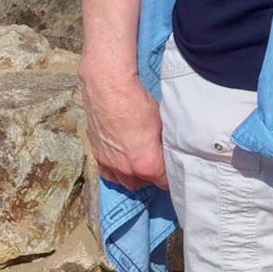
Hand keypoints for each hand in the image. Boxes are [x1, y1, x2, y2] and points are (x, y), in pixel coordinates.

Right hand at [80, 65, 167, 190]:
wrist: (108, 88)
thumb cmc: (136, 102)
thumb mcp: (161, 124)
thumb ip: (164, 144)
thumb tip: (170, 150)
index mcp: (147, 164)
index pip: (164, 181)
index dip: (171, 176)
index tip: (174, 169)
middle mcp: (127, 169)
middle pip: (144, 183)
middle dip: (153, 176)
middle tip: (158, 163)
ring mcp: (110, 163)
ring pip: (125, 182)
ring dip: (134, 176)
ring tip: (141, 164)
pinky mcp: (98, 154)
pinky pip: (108, 174)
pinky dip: (117, 172)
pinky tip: (122, 162)